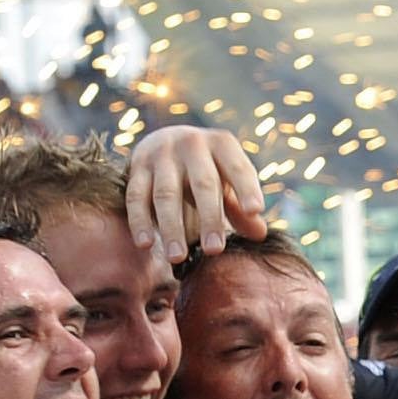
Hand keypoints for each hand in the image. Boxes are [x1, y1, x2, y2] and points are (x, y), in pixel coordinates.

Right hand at [124, 125, 266, 265]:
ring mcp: (162, 154)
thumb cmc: (207, 168)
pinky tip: (146, 244)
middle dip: (209, 218)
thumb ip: (240, 207)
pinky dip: (140, 221)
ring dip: (172, 227)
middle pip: (202, 184)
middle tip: (214, 251)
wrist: (165, 140)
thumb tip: (260, 234)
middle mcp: (192, 143)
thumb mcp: (227, 180)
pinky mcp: (138, 166)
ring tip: (177, 258)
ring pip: (166, 194)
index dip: (247, 188)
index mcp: (221, 144)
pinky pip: (137, 196)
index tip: (256, 211)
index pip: (237, 167)